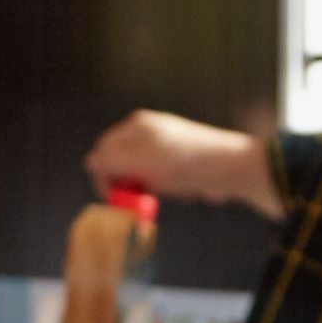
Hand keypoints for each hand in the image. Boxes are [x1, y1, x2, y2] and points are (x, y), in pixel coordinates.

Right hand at [85, 111, 282, 219]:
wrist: (231, 169)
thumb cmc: (186, 160)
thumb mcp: (142, 160)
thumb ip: (111, 161)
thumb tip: (89, 163)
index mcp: (136, 127)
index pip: (103, 149)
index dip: (103, 173)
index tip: (110, 194)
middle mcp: (147, 136)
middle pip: (120, 164)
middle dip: (129, 183)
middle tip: (141, 195)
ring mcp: (163, 151)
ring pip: (140, 177)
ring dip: (151, 189)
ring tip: (171, 187)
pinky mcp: (178, 166)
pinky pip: (161, 183)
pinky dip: (168, 190)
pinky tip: (182, 188)